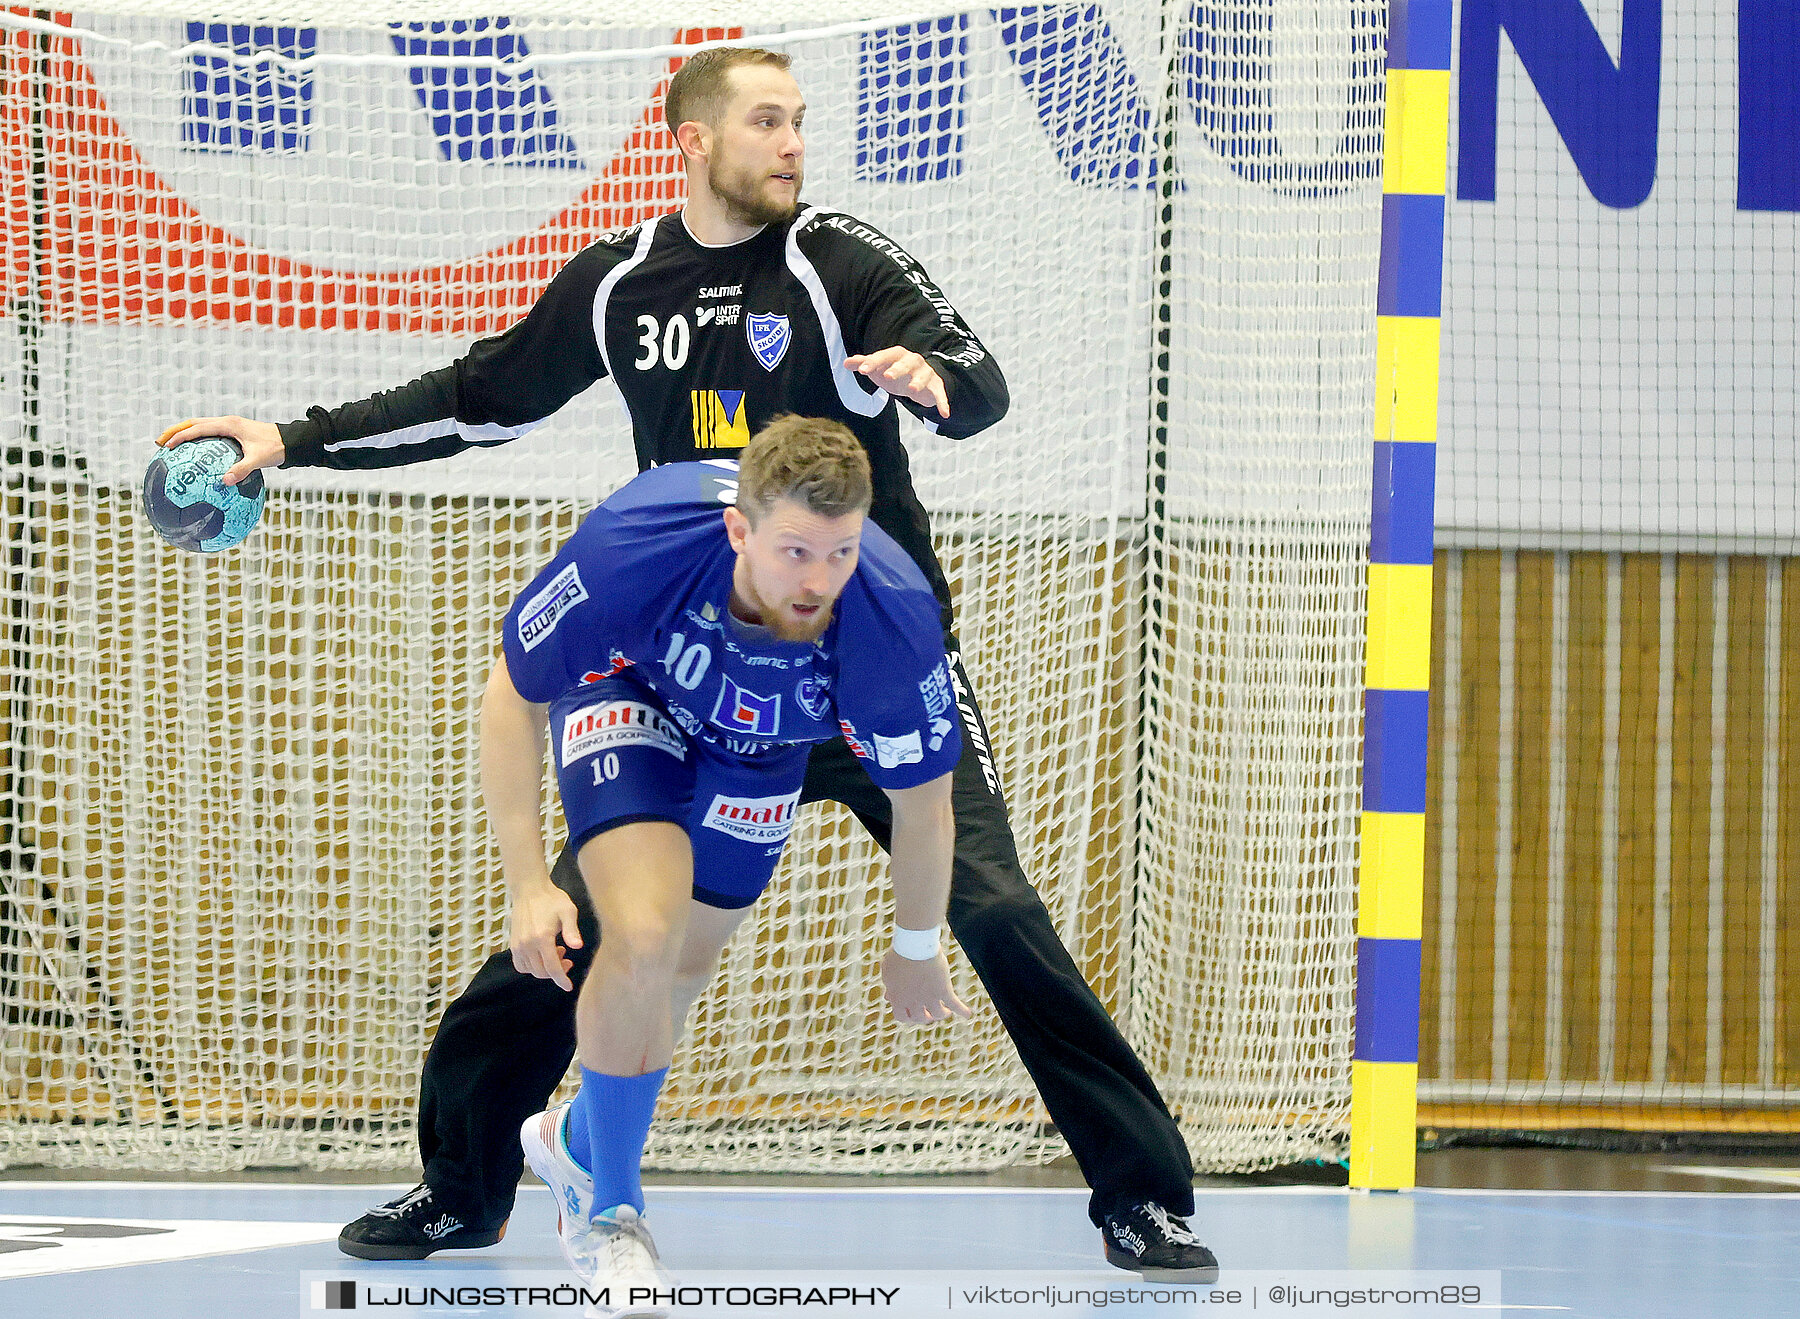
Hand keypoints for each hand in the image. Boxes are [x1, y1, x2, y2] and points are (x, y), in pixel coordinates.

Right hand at [157, 415, 284, 485]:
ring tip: (170, 447)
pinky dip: (198, 440)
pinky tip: (194, 456)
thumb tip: (225, 482)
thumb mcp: (259, 460)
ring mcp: (229, 426)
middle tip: (159, 443)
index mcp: (229, 424)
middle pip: (193, 423)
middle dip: (174, 432)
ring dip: (184, 434)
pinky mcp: (233, 432)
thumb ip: (242, 470)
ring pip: (200, 427)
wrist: (290, 440)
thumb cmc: (276, 448)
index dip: (180, 436)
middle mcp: (226, 422)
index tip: (166, 446)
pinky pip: (210, 434)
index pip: (197, 428)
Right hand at [508, 879, 582, 991]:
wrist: (529, 889)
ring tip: (556, 952)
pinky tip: (542, 954)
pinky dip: (532, 966)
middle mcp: (527, 944)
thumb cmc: (551, 899)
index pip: (552, 968)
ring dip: (545, 968)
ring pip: (531, 970)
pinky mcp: (513, 943)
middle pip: (541, 972)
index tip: (569, 987)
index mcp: (542, 938)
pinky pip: (521, 965)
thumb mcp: (568, 911)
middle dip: (556, 972)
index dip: (561, 980)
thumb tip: (578, 947)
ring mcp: (518, 945)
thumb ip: (572, 930)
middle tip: (568, 959)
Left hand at [844, 346, 949, 418]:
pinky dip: (943, 403)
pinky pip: (940, 393)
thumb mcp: (879, 368)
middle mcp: (912, 361)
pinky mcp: (936, 386)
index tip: (862, 370)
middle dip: (897, 369)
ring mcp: (925, 373)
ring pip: (923, 376)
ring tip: (912, 391)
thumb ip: (864, 364)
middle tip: (887, 377)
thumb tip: (846, 363)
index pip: (884, 356)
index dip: (873, 362)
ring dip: (918, 382)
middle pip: (906, 363)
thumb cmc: (895, 370)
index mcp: (897, 355)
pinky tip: (944, 414)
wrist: (922, 375)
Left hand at [880, 948, 971, 1024]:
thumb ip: (890, 987)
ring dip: (942, 1015)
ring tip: (946, 1012)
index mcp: (898, 998)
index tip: (911, 1013)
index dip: (907, 1017)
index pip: (902, 1017)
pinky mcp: (943, 990)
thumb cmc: (899, 954)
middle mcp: (913, 1002)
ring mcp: (929, 997)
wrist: (914, 946)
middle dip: (925, 1018)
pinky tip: (968, 1014)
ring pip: (938, 1014)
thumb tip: (888, 998)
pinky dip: (962, 1010)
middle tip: (929, 1015)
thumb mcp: (888, 972)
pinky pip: (955, 1004)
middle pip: (920, 1018)